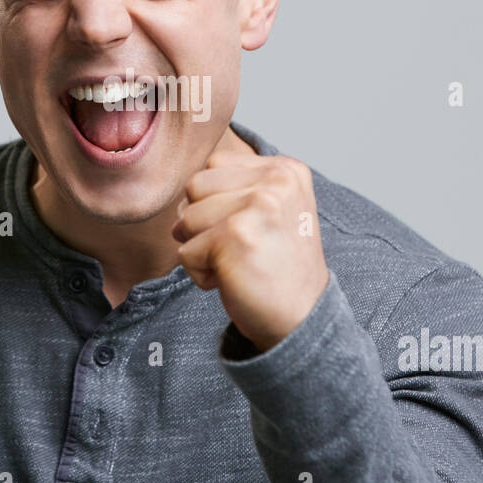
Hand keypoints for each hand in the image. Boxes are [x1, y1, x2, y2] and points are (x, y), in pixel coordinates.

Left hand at [172, 147, 329, 351]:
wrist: (302, 319)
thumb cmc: (276, 268)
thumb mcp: (272, 212)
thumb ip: (236, 189)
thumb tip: (180, 205)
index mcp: (286, 170)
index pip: (215, 163)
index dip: (215, 201)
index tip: (246, 229)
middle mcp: (276, 181)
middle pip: (195, 186)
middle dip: (203, 223)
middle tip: (238, 249)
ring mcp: (257, 205)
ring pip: (186, 218)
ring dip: (201, 249)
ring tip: (237, 263)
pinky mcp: (235, 235)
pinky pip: (185, 251)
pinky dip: (199, 273)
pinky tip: (233, 280)